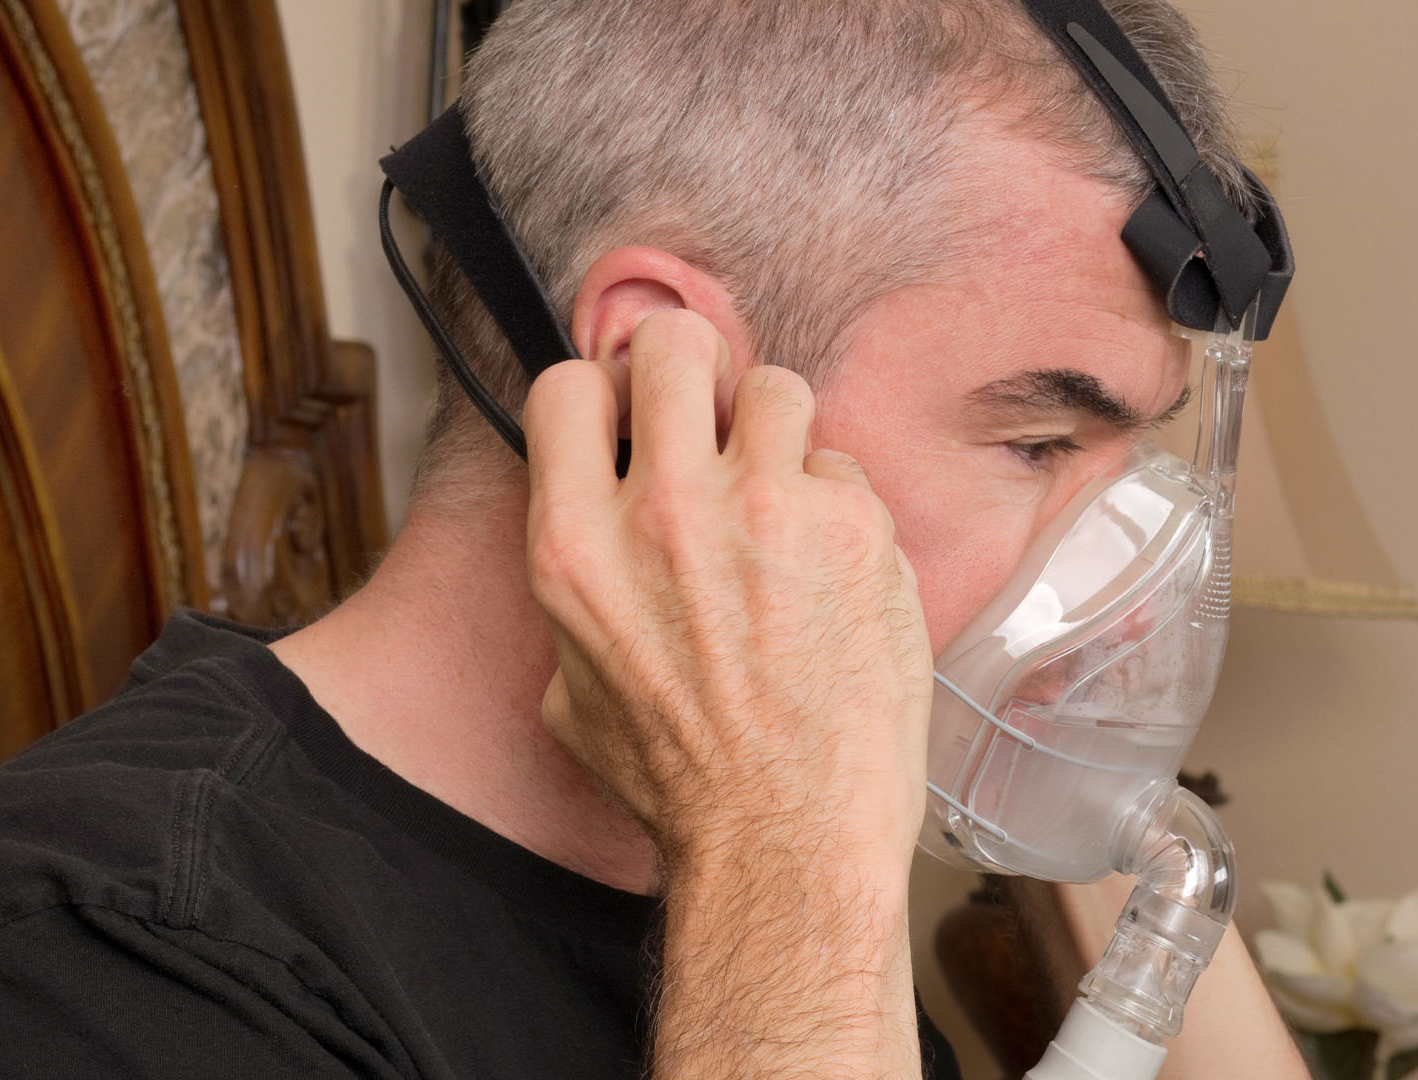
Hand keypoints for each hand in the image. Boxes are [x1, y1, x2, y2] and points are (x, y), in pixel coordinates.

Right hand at [523, 309, 932, 878]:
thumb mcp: (573, 693)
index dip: (605, 391)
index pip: (567, 388)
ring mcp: (764, 508)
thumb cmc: (684, 780)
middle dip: (693, 367)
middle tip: (715, 416)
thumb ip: (579, 596)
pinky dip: (840, 507)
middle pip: (672, 344)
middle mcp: (664, 510)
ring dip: (779, 431)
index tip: (634, 416)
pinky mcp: (850, 524)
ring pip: (774, 385)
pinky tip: (836, 569)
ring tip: (786, 496)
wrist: (787, 834)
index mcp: (575, 546)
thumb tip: (594, 540)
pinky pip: (842, 466)